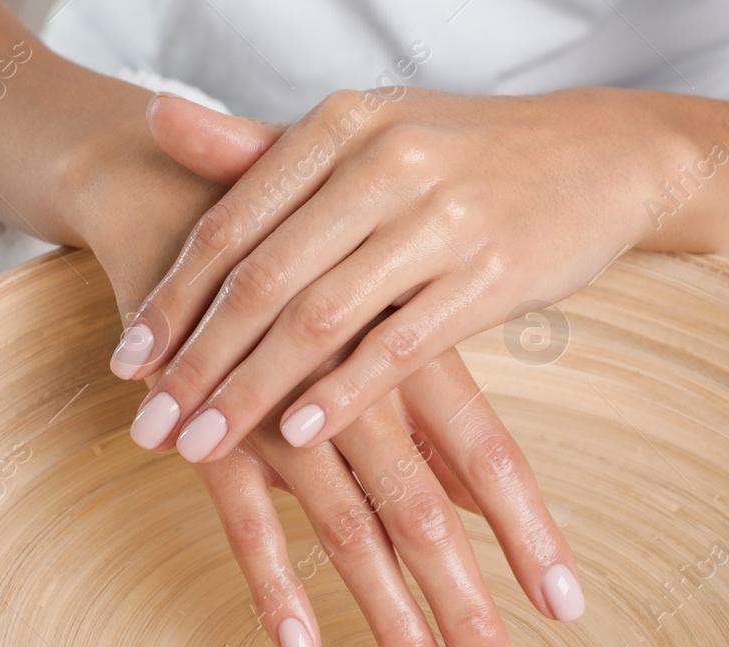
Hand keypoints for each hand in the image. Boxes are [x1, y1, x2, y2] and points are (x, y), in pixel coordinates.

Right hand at [98, 94, 583, 646]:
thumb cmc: (302, 277)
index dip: (532, 535)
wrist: (178, 203)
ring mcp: (282, 413)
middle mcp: (360, 390)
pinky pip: (245, 517)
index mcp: (412, 358)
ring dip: (390, 614)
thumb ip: (433, 421)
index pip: (492, 460)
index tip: (568, 608)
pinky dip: (274, 580)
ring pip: (348, 527)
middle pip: (428, 515)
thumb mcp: (380, 336)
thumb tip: (493, 506)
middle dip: (469, 606)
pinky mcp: (212, 430)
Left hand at [111, 88, 682, 458]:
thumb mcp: (365, 135)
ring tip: (200, 444)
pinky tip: (297, 437)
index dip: (171, 300)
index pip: (231, 225)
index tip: (124, 365)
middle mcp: (383, 162)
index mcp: (340, 125)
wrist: (604, 156)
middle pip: (263, 280)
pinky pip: (399, 345)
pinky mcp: (492, 273)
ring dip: (251, 391)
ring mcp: (441, 218)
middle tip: (149, 426)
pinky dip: (343, 394)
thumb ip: (260, 147)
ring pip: (320, 318)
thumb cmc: (466, 155)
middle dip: (196, 362)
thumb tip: (154, 119)